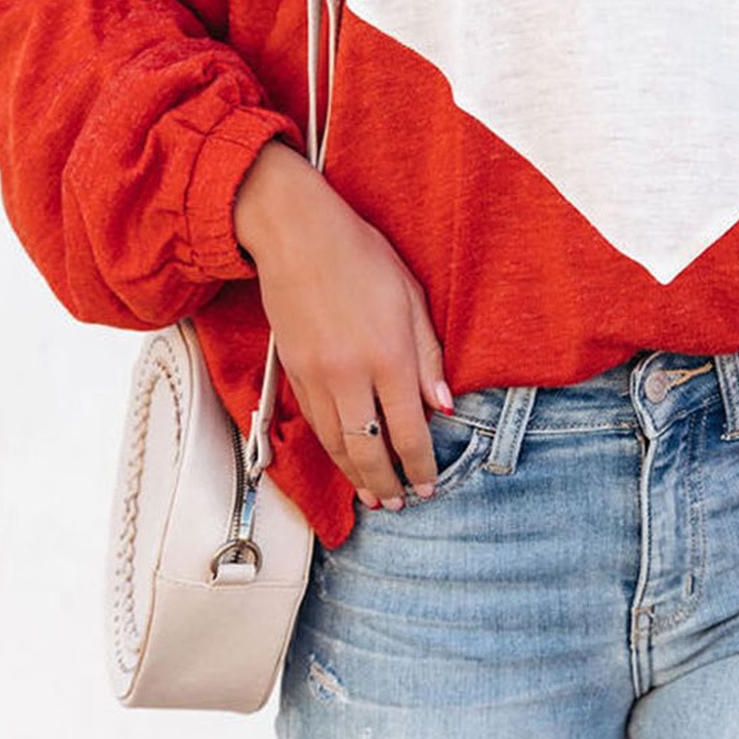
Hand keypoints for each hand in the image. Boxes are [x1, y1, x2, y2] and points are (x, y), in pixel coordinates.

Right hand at [234, 142, 452, 511]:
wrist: (296, 234)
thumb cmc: (360, 255)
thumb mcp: (411, 295)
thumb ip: (429, 354)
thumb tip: (445, 405)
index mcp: (388, 355)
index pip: (410, 430)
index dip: (420, 466)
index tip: (429, 485)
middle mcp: (350, 375)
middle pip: (370, 449)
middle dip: (389, 483)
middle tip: (402, 503)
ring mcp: (317, 376)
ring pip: (337, 444)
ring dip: (357, 476)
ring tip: (374, 495)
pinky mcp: (293, 371)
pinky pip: (315, 423)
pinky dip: (331, 448)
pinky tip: (344, 458)